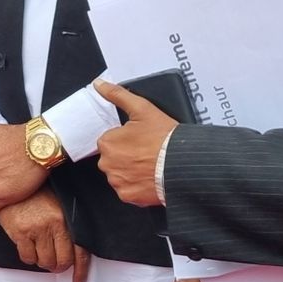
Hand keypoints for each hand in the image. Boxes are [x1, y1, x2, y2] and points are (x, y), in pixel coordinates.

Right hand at [0, 189, 90, 281]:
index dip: (80, 272)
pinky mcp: (20, 232)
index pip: (80, 252)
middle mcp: (54, 224)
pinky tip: (27, 246)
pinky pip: (28, 258)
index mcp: (67, 219)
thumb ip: (66, 228)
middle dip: (57, 266)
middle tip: (52, 263)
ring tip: (38, 251)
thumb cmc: (36, 197)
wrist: (12, 184)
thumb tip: (72, 257)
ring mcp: (37, 229)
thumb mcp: (57, 207)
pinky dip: (28, 257)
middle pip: (62, 261)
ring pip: (44, 262)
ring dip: (42, 262)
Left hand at [93, 79, 177, 207]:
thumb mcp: (142, 109)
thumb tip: (99, 84)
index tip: (141, 141)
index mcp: (107, 143)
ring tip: (150, 165)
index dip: (127, 140)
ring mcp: (118, 182)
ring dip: (131, 171)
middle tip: (147, 153)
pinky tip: (150, 178)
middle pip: (114, 158)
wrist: (183, 165)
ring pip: (120, 175)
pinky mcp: (129, 196)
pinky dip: (138, 186)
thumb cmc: (164, 137)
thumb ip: (118, 95)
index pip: (111, 141)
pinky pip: (128, 190)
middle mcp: (107, 164)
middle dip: (127, 156)